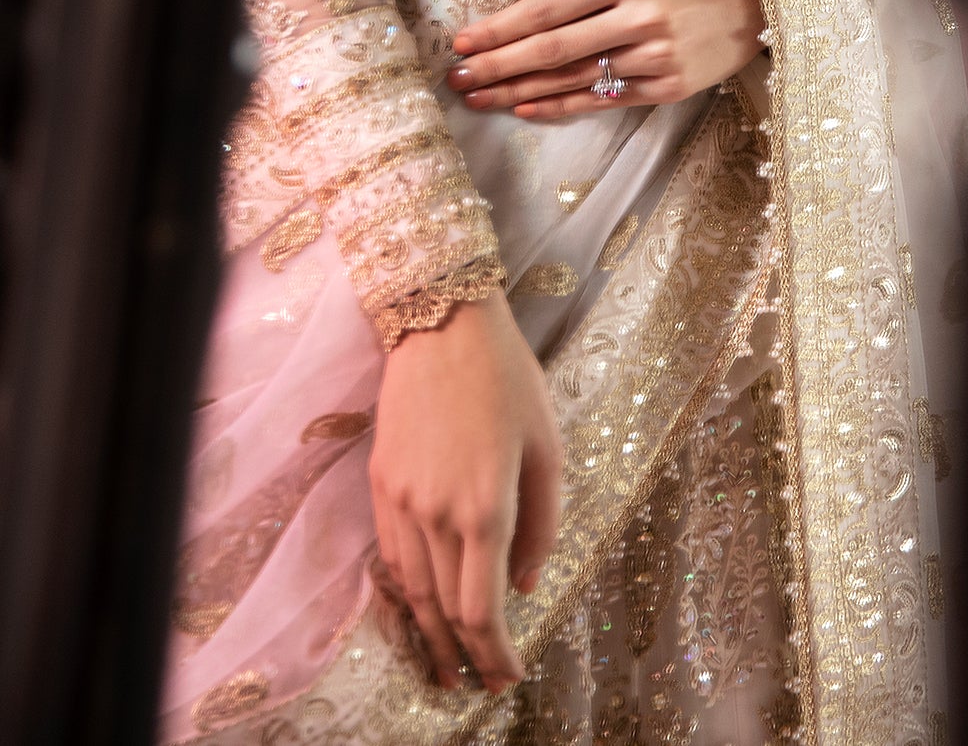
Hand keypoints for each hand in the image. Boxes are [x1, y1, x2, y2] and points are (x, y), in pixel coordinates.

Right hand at [369, 292, 561, 690]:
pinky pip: (391, 555)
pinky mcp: (380, 483)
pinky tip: (421, 605)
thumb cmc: (507, 378)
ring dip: (431, 633)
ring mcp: (401, 500)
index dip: (497, 654)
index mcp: (485, 507)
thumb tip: (526, 583)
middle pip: (446, 608)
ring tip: (448, 665)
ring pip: (413, 589)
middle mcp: (436, 514)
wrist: (441, 323)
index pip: (483, 609)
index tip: (510, 676)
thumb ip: (541, 522)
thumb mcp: (547, 445)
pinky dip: (407, 590)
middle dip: (467, 654)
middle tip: (483, 683)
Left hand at [447, 0, 761, 120]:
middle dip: (496, 66)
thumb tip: (523, 20)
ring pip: (571, 79)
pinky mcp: (668, 87)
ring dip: (518, 91)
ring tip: (479, 97)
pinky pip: (602, 100)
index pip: (546, 8)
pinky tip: (526, 108)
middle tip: (456, 78)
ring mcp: (654, 56)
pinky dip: (560, 106)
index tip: (462, 42)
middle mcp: (637, 16)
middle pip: (550, 49)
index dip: (500, 29)